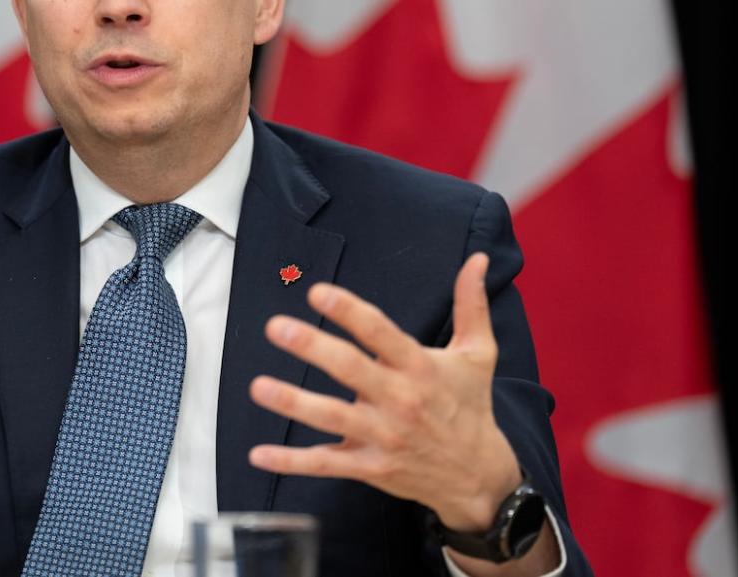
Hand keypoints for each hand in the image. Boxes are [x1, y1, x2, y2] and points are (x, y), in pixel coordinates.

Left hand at [247, 252, 522, 530]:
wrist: (478, 477)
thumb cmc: (470, 405)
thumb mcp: (478, 354)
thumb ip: (471, 305)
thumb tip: (477, 260)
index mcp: (420, 367)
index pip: (381, 334)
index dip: (350, 312)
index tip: (317, 292)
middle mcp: (400, 401)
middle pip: (351, 370)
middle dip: (312, 348)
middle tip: (276, 327)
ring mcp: (383, 437)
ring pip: (332, 418)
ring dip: (293, 403)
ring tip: (259, 386)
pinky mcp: (371, 467)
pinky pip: (326, 464)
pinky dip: (291, 462)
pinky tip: (258, 454)